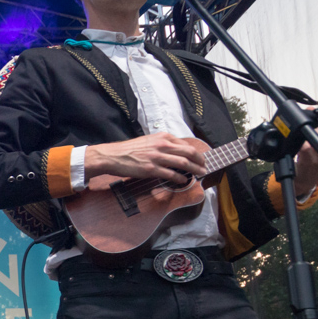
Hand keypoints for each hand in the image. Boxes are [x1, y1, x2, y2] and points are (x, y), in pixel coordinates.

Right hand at [85, 133, 206, 185]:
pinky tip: (184, 180)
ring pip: (183, 163)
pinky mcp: (151, 169)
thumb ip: (162, 144)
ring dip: (195, 170)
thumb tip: (175, 152)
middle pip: (189, 153)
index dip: (196, 152)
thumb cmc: (128, 150)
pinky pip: (171, 174)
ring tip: (200, 174)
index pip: (185, 144)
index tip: (200, 158)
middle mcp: (162, 145)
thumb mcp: (148, 141)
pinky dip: (181, 178)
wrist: (112, 156)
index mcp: (162, 137)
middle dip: (200, 161)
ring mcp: (157, 157)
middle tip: (205, 166)